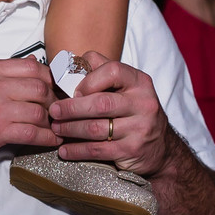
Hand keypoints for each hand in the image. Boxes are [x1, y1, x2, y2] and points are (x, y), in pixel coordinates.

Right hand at [0, 56, 58, 167]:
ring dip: (51, 121)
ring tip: (52, 127)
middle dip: (52, 100)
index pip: (32, 66)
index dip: (48, 78)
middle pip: (40, 87)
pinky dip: (46, 138)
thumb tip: (31, 63)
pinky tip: (50, 141)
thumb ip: (2, 73)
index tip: (51, 89)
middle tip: (54, 110)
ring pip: (39, 110)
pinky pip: (33, 133)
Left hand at [47, 51, 170, 176]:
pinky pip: (98, 150)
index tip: (73, 90)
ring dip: (70, 129)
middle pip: (101, 103)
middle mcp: (143, 103)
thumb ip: (99, 71)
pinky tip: (64, 150)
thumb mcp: (125, 87)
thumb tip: (67, 64)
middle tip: (53, 111)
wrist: (160, 148)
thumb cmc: (133, 111)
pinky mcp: (132, 150)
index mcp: (139, 82)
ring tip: (56, 128)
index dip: (88, 80)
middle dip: (72, 108)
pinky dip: (77, 150)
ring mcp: (140, 129)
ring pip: (96, 128)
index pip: (112, 71)